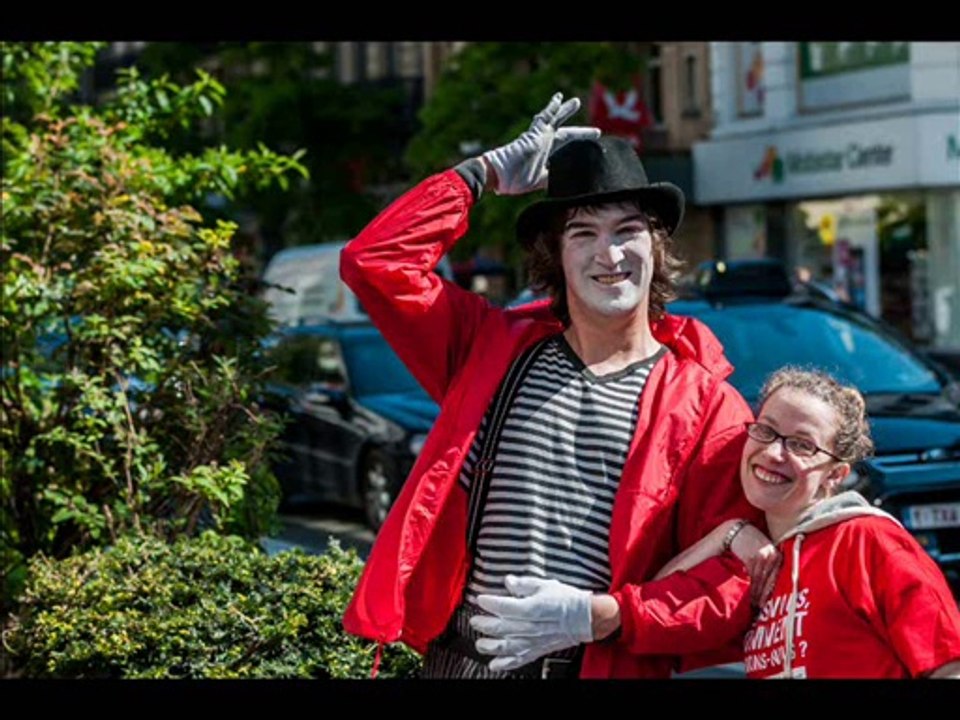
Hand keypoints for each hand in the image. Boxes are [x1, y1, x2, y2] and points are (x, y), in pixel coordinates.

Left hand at [470, 574, 592, 671]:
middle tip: (474, 621)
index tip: (480, 599)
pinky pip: (519, 660)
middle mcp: (530, 627)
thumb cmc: (568, 600)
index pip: (503, 606)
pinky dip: (505, 664)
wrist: (585, 618)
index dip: (489, 603)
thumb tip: (508, 581)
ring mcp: (533, 641)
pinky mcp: (537, 650)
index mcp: (531, 608)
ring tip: (480, 644)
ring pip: (506, 647)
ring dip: (490, 646)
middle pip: (500, 628)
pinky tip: (494, 665)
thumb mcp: (545, 585)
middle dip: (484, 625)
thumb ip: (524, 584)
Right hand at [482, 92, 599, 195]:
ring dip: (565, 110)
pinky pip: (546, 116)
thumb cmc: (513, 181)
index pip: (562, 152)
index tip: (584, 151)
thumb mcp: (539, 181)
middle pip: (564, 135)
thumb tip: (568, 179)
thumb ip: (552, 177)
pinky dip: (553, 107)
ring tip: (576, 102)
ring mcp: (539, 137)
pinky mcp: (535, 132)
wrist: (498, 173)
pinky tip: (559, 98)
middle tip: (596, 132)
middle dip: (580, 134)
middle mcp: (542, 144)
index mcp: (543, 157)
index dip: (574, 151)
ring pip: (555, 120)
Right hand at [729, 524, 781, 606]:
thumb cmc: (750, 542)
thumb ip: (769, 565)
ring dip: (757, 594)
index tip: (766, 603)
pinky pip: (753, 577)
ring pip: (761, 581)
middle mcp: (773, 557)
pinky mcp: (753, 559)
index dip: (770, 592)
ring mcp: (763, 558)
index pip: (775, 578)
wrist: (736, 530)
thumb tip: (771, 586)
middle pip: (769, 581)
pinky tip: (749, 594)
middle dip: (763, 595)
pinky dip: (751, 586)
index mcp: (777, 556)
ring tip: (753, 604)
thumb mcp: (763, 551)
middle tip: (759, 607)